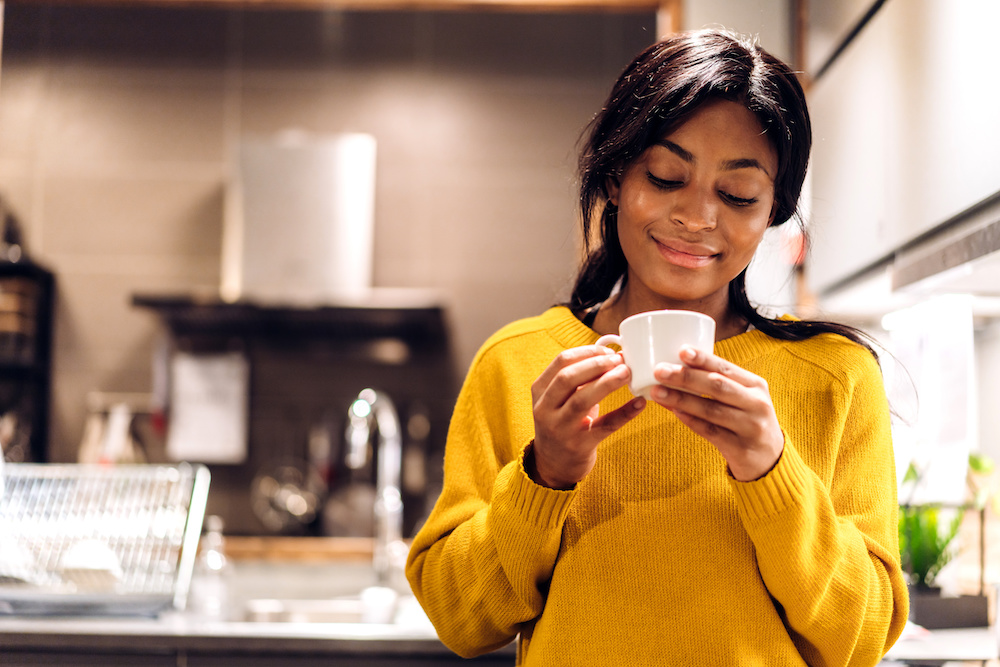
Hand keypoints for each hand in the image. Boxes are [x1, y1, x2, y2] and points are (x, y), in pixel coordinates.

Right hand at [530, 345, 645, 488]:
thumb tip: (611, 354)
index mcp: (540, 390)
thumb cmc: (563, 422)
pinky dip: (624, 413)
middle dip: (596, 364)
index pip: (561, 362)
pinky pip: (605, 426)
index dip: (587, 352)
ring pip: (582, 400)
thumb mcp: (559, 398)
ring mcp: (560, 429)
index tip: (608, 350)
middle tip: (619, 360)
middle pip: (568, 378)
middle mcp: (545, 409)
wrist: (554, 464)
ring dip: (607, 383)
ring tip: (627, 373)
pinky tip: (639, 403)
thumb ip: (577, 378)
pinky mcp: (579, 445)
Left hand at [650, 345, 783, 481]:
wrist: (770, 458)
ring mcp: (750, 427)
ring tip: (657, 392)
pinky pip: (710, 431)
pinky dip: (690, 420)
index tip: (681, 350)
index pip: (726, 368)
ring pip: (711, 409)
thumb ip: (717, 384)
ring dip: (681, 399)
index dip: (703, 358)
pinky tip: (673, 411)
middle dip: (686, 377)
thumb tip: (674, 370)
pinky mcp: (740, 447)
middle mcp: (756, 403)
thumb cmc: (747, 420)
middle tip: (660, 371)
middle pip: (717, 386)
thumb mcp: (743, 397)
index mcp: (756, 385)